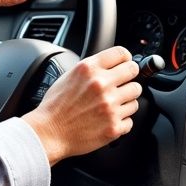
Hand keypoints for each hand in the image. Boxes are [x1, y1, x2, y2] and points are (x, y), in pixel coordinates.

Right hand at [22, 46, 141, 165]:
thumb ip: (91, 68)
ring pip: (135, 96)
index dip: (125, 59)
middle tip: (122, 84)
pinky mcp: (114, 126)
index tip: (125, 64)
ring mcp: (110, 106)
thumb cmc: (55, 107)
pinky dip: (121, 121)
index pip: (122, 53)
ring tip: (112, 105)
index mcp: (89, 69)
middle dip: (129, 77)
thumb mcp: (69, 76)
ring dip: (126, 100)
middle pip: (134, 72)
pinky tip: (108, 119)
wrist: (49, 132)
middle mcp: (102, 85)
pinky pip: (130, 119)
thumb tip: (111, 65)